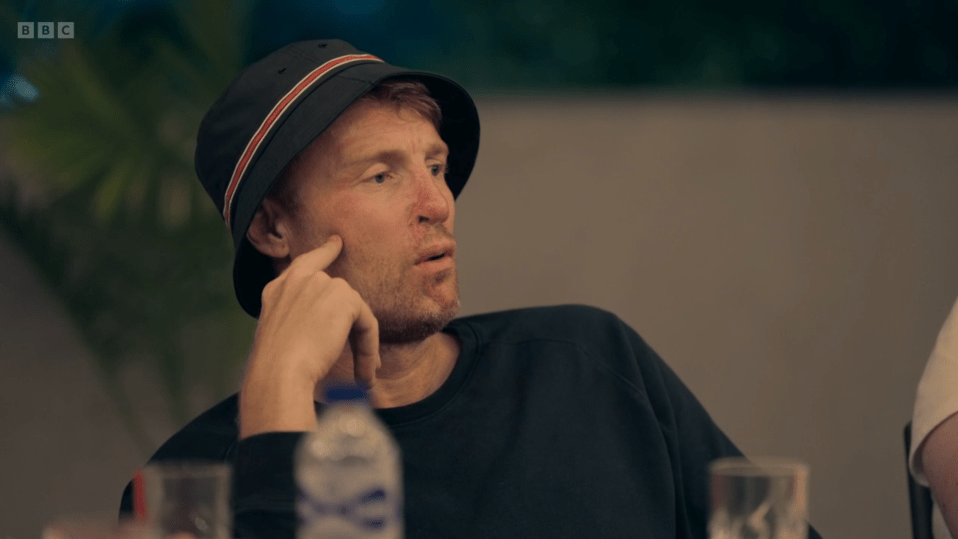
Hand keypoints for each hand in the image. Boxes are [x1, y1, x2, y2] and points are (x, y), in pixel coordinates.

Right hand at [238, 235, 379, 437]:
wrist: (278, 372)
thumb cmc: (275, 369)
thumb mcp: (281, 337)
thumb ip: (301, 322)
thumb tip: (336, 330)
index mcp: (279, 289)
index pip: (306, 263)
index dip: (325, 252)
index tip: (337, 242)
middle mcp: (299, 280)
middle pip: (341, 297)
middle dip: (353, 330)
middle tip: (364, 364)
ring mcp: (321, 284)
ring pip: (356, 315)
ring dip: (363, 347)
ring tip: (362, 377)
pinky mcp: (344, 297)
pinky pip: (368, 325)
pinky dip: (370, 350)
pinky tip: (365, 373)